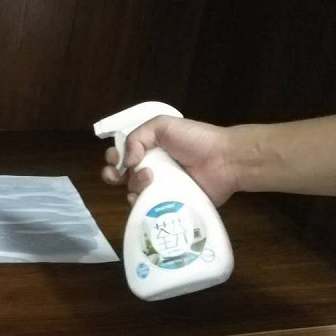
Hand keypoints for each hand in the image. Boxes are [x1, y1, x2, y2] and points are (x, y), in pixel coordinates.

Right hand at [101, 116, 240, 206]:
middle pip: (121, 175)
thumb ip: (137, 137)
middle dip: (112, 174)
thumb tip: (126, 162)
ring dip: (133, 184)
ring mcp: (159, 188)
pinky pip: (147, 209)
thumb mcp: (162, 126)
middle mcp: (151, 168)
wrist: (223, 160)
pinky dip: (141, 204)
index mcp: (148, 149)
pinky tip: (146, 198)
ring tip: (149, 178)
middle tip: (118, 174)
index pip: (121, 154)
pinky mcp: (169, 205)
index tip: (115, 159)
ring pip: (131, 191)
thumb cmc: (194, 139)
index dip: (113, 157)